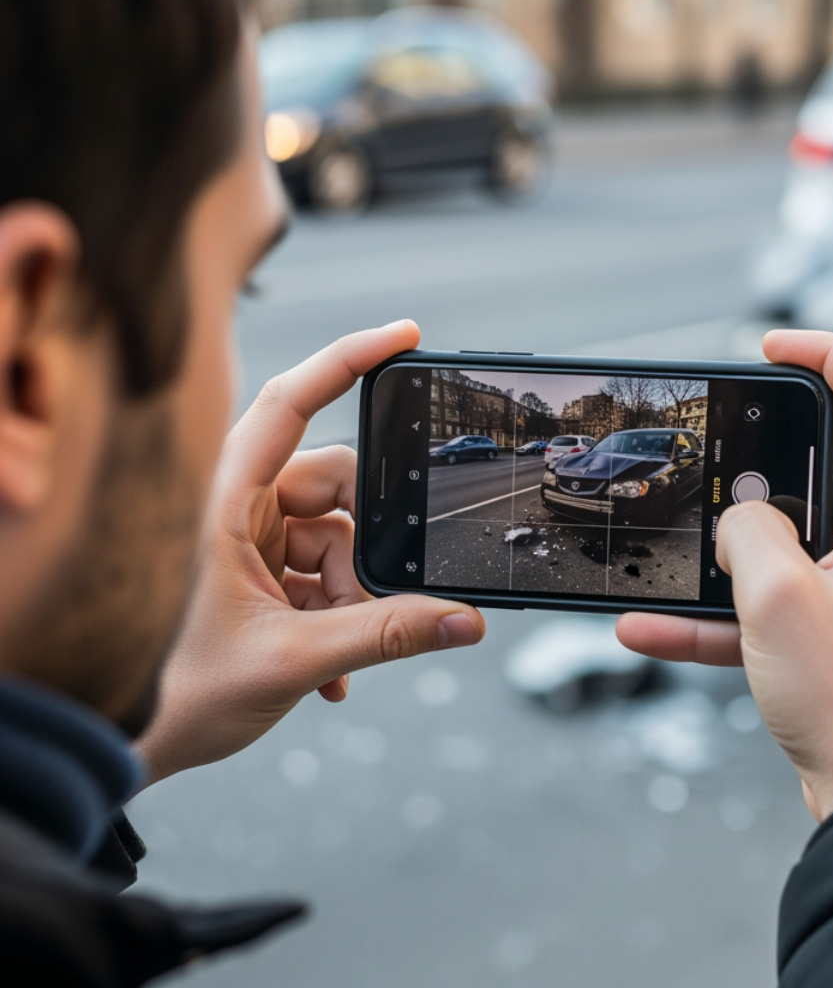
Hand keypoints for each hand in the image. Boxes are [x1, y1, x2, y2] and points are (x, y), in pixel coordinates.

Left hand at [134, 321, 484, 784]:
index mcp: (220, 500)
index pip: (289, 403)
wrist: (121, 743)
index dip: (346, 359)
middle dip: (368, 546)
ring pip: (335, 537)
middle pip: (333, 484)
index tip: (405, 337)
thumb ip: (385, 636)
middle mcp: (232, 507)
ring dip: (352, 595)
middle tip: (374, 600)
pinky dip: (336, 616)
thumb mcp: (291, 661)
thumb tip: (461, 620)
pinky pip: (321, 574)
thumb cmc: (170, 693)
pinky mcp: (255, 574)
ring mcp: (244, 541)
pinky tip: (329, 669)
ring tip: (336, 652)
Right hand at [617, 331, 832, 819]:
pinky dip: (738, 612)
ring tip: (676, 569)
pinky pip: (795, 602)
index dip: (831, 353)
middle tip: (715, 487)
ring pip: (804, 543)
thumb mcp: (776, 598)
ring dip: (736, 558)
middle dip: (763, 481)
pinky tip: (660, 630)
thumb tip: (743, 517)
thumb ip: (748, 531)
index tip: (775, 345)